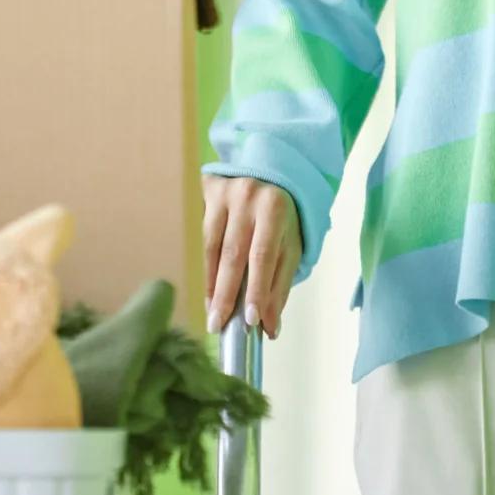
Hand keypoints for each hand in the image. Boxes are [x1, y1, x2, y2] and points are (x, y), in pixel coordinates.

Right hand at [202, 173, 300, 338]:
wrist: (270, 169)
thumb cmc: (282, 215)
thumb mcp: (291, 244)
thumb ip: (280, 284)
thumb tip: (269, 326)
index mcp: (274, 209)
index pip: (263, 255)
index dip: (255, 288)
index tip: (250, 320)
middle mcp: (248, 198)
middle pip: (232, 253)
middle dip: (226, 294)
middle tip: (219, 326)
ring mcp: (225, 194)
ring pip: (213, 247)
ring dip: (213, 285)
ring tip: (213, 314)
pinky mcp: (209, 194)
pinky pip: (204, 238)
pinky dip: (207, 269)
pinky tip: (209, 292)